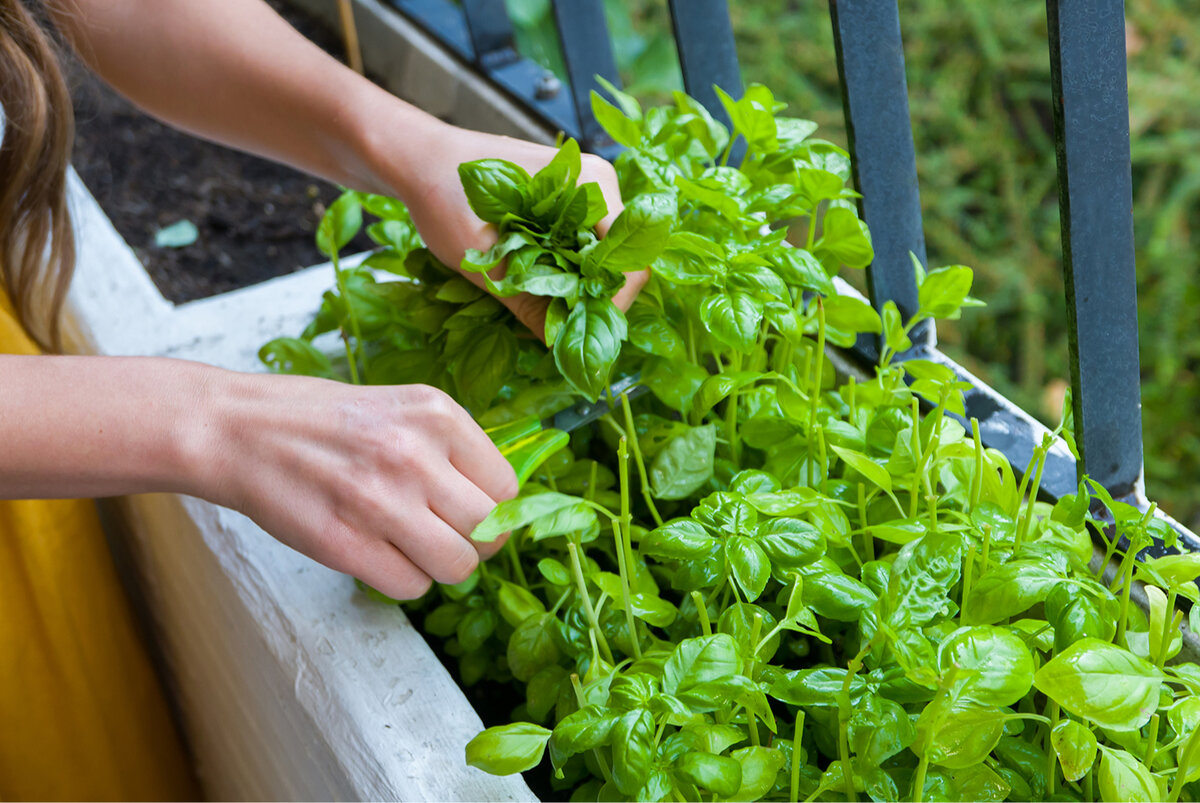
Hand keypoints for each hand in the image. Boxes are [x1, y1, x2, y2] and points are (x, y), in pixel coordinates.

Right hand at [197, 372, 517, 599]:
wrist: (238, 429)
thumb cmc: (323, 421)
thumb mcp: (401, 408)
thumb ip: (451, 450)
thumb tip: (499, 505)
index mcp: (437, 415)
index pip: (506, 487)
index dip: (493, 508)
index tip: (469, 511)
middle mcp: (414, 455)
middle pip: (488, 531)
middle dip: (473, 543)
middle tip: (443, 535)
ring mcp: (380, 501)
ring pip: (457, 567)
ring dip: (439, 566)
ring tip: (411, 545)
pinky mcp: (345, 544)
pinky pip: (411, 586)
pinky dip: (402, 580)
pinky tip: (378, 553)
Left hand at [380, 124, 648, 335]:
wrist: (417, 159)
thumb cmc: (443, 194)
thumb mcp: (481, 257)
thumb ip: (526, 300)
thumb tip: (560, 346)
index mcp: (590, 185)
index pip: (629, 262)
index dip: (609, 306)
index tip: (574, 330)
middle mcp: (597, 185)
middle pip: (620, 262)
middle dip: (591, 300)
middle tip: (556, 327)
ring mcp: (584, 192)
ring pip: (600, 259)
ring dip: (576, 289)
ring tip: (543, 309)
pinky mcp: (567, 203)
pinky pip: (582, 248)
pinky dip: (565, 274)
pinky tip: (536, 287)